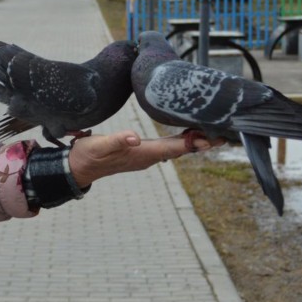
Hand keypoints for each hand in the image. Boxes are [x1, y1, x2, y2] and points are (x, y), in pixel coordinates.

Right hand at [68, 130, 219, 187]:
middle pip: (180, 149)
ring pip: (175, 149)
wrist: (77, 167)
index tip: (212, 138)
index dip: (193, 143)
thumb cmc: (87, 155)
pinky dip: (181, 141)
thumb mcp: (99, 146)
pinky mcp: (140, 153)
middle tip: (223, 136)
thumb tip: (134, 139)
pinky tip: (188, 135)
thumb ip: (117, 141)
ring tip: (212, 133)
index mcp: (141, 154)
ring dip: (193, 142)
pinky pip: (167, 147)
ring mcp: (144, 156)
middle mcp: (147, 157)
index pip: (173, 148)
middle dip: (201, 143)